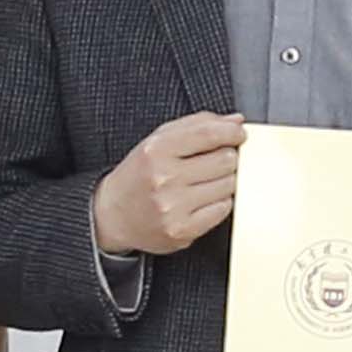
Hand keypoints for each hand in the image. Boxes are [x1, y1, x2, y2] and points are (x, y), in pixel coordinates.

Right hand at [91, 112, 250, 256]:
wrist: (112, 215)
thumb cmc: (139, 175)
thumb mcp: (158, 141)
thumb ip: (197, 125)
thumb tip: (236, 121)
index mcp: (156, 150)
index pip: (209, 134)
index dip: (232, 132)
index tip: (239, 134)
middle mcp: (164, 178)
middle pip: (225, 160)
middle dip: (228, 158)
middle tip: (217, 162)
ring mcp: (173, 206)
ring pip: (228, 185)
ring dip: (225, 181)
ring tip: (207, 182)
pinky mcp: (182, 230)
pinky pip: (223, 210)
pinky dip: (219, 203)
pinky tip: (204, 200)